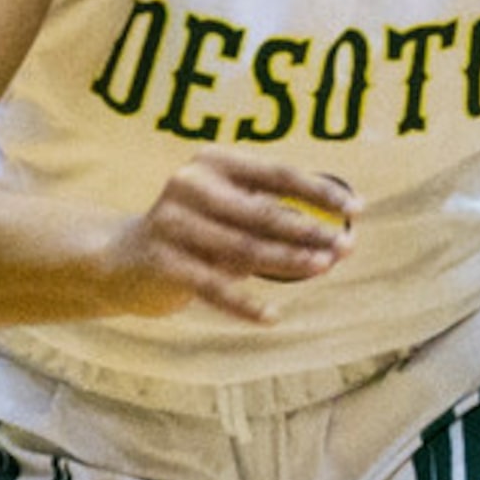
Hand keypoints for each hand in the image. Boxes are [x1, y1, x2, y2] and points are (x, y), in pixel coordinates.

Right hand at [100, 150, 358, 323]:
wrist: (121, 259)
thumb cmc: (196, 230)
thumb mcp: (231, 211)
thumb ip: (275, 216)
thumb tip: (338, 234)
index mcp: (214, 163)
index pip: (279, 173)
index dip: (321, 191)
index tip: (358, 208)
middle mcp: (190, 186)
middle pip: (264, 212)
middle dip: (311, 230)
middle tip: (346, 246)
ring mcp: (172, 223)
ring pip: (245, 249)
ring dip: (289, 260)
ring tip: (323, 267)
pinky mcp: (161, 262)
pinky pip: (214, 287)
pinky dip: (245, 304)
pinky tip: (272, 316)